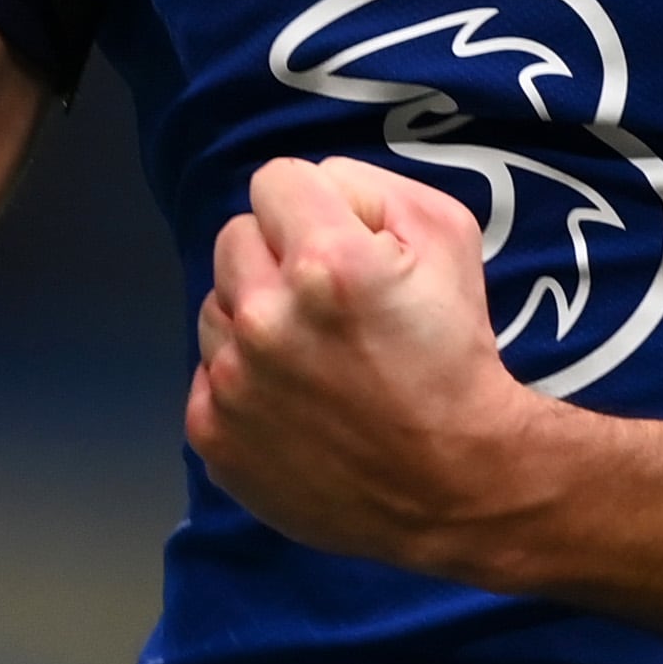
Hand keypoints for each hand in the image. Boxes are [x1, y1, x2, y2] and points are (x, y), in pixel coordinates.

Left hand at [189, 157, 550, 578]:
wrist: (455, 482)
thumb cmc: (455, 354)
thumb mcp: (448, 236)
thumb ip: (371, 187)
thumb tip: (316, 188)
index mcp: (325, 262)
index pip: (274, 181)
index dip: (314, 206)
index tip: (342, 243)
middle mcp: (266, 318)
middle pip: (234, 239)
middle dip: (278, 257)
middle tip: (329, 304)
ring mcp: (233, 382)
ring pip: (216, 307)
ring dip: (256, 320)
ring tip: (314, 358)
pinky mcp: (213, 435)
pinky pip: (207, 374)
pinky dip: (245, 383)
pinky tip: (295, 402)